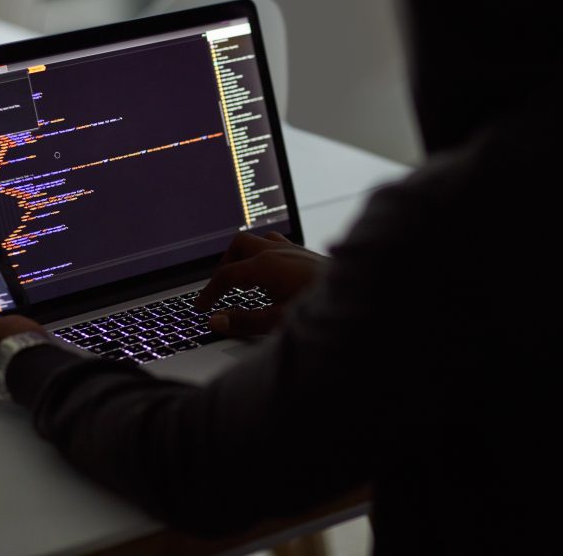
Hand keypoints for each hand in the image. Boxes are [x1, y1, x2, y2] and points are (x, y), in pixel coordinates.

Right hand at [194, 231, 327, 335]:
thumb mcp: (277, 321)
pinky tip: (270, 277)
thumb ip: (244, 321)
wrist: (360, 295)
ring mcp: (292, 249)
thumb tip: (216, 321)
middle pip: (238, 246)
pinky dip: (263, 256)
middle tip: (220, 288)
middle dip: (225, 265)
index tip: (202, 307)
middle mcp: (277, 251)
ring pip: (258, 241)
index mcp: (266, 265)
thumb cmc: (320, 307)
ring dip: (245, 257)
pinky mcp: (304, 254)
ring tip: (243, 282)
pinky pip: (275, 245)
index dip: (210, 292)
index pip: (227, 275)